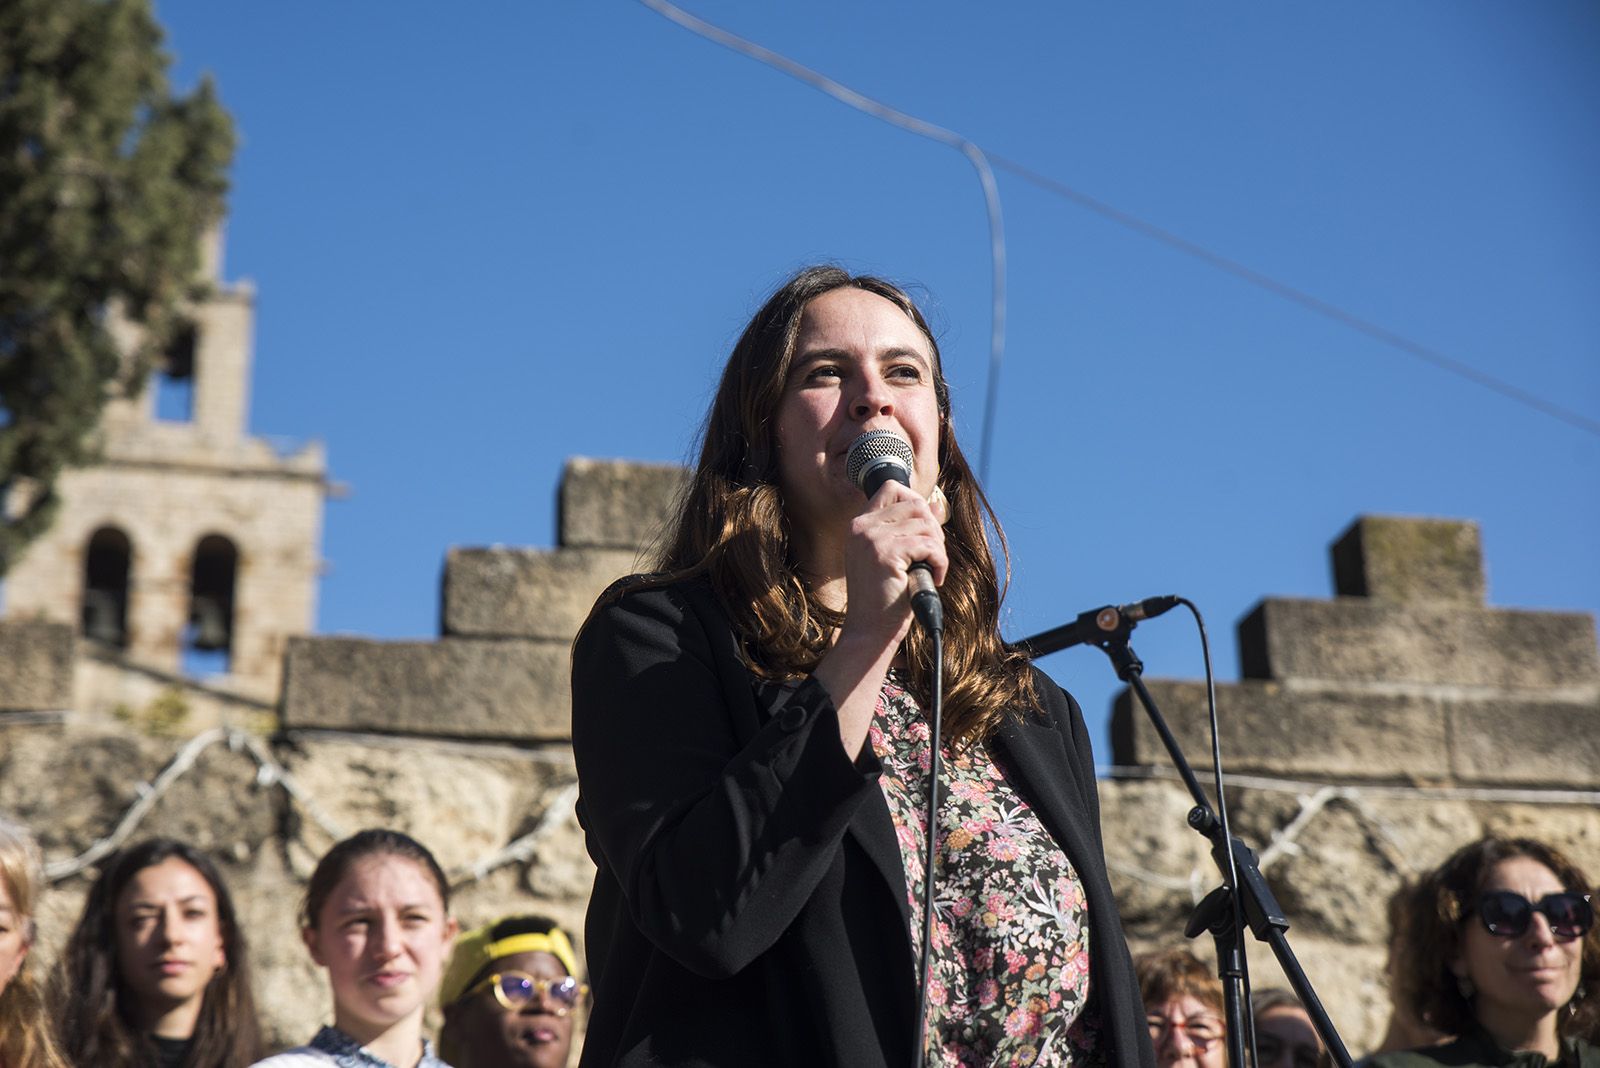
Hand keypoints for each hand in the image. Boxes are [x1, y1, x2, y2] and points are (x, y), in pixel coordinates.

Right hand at [837, 479, 947, 650]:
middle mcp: (861, 527)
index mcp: (859, 526)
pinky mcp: (886, 554)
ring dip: (938, 548)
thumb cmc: (882, 600)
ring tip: (932, 570)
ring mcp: (871, 539)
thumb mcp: (893, 559)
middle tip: (933, 556)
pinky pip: (929, 545)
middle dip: (933, 529)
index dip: (915, 501)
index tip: (924, 530)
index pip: (891, 488)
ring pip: (925, 524)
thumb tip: (934, 506)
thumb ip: (907, 531)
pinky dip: (939, 562)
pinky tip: (933, 579)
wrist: (869, 633)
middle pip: (915, 504)